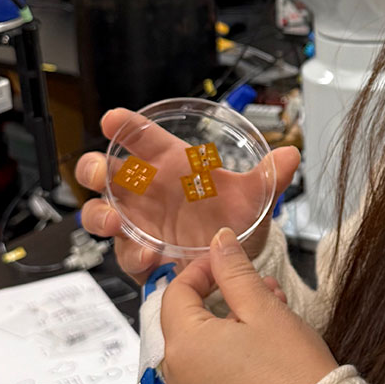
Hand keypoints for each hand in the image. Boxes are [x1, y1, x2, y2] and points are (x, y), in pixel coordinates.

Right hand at [74, 108, 300, 284]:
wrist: (236, 264)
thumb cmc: (236, 219)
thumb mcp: (254, 198)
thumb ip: (269, 177)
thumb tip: (291, 155)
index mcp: (171, 166)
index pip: (142, 139)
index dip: (125, 126)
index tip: (112, 119)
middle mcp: (148, 193)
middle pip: (105, 173)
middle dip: (93, 169)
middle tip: (100, 172)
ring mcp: (139, 224)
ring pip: (101, 214)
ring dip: (101, 215)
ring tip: (116, 222)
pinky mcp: (139, 255)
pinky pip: (124, 254)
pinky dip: (132, 254)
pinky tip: (148, 256)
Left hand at [160, 227, 337, 383]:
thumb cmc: (292, 371)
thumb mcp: (263, 308)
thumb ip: (235, 271)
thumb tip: (219, 242)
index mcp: (184, 347)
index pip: (175, 293)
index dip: (201, 270)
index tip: (226, 260)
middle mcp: (176, 377)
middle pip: (185, 320)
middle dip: (220, 296)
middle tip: (257, 285)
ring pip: (199, 345)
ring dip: (227, 321)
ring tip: (270, 309)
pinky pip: (206, 371)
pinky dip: (226, 350)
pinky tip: (261, 339)